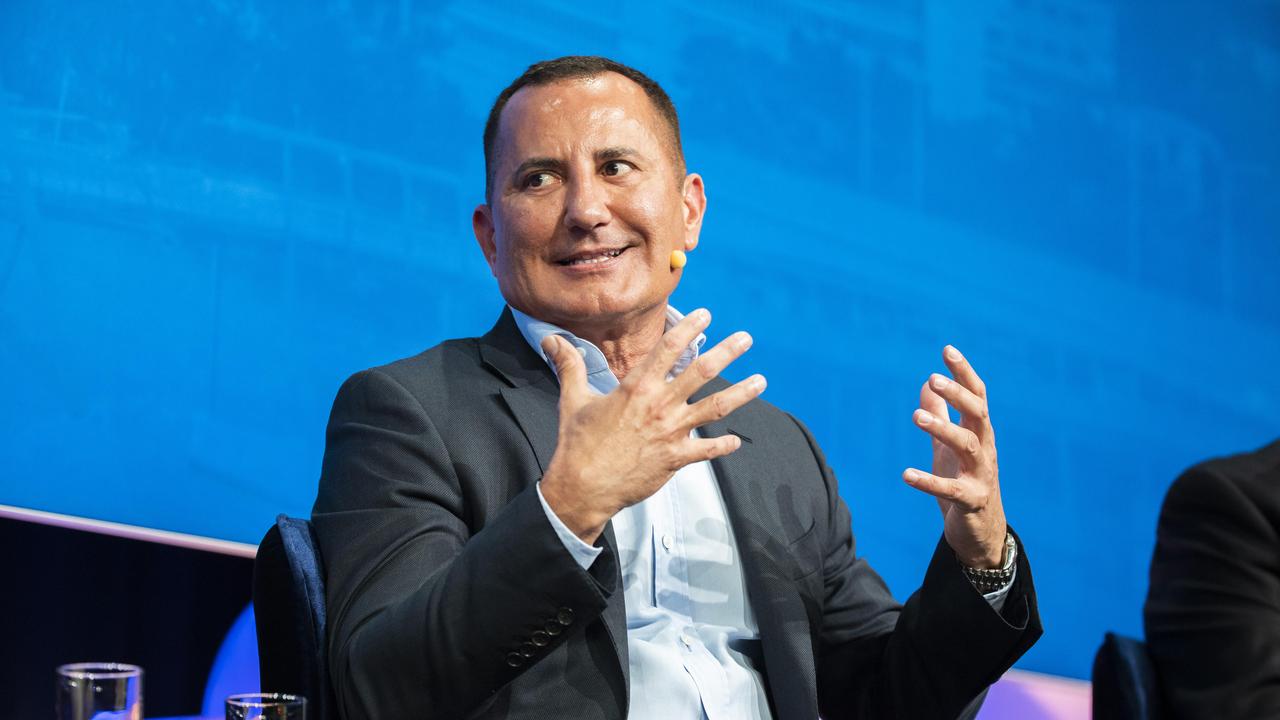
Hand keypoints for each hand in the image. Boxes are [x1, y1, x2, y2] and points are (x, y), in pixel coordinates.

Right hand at [539, 309, 765, 543]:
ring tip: (761, 381)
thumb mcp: (572, 399)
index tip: (706, 315)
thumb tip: (550, 339)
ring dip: (741, 392)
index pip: (669, 348)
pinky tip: (736, 441)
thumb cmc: (577, 443)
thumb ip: (569, 365)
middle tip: (746, 338)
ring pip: (716, 408)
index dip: (689, 328)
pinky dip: (723, 446)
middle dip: (727, 351)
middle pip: (702, 371)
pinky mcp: (675, 459)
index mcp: (636, 387)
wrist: (583, 487)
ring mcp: (671, 432)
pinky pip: (707, 450)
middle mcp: (659, 405)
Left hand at [903, 346, 1006, 568]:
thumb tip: (925, 383)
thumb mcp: (949, 446)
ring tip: (916, 416)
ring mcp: (981, 475)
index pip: (977, 396)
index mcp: (980, 433)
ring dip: (943, 429)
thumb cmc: (966, 481)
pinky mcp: (970, 501)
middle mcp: (985, 449)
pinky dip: (929, 481)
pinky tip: (906, 475)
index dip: (964, 373)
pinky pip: (951, 489)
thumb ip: (941, 415)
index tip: (947, 350)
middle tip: (934, 379)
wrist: (982, 533)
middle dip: (958, 395)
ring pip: (967, 446)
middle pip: (978, 414)